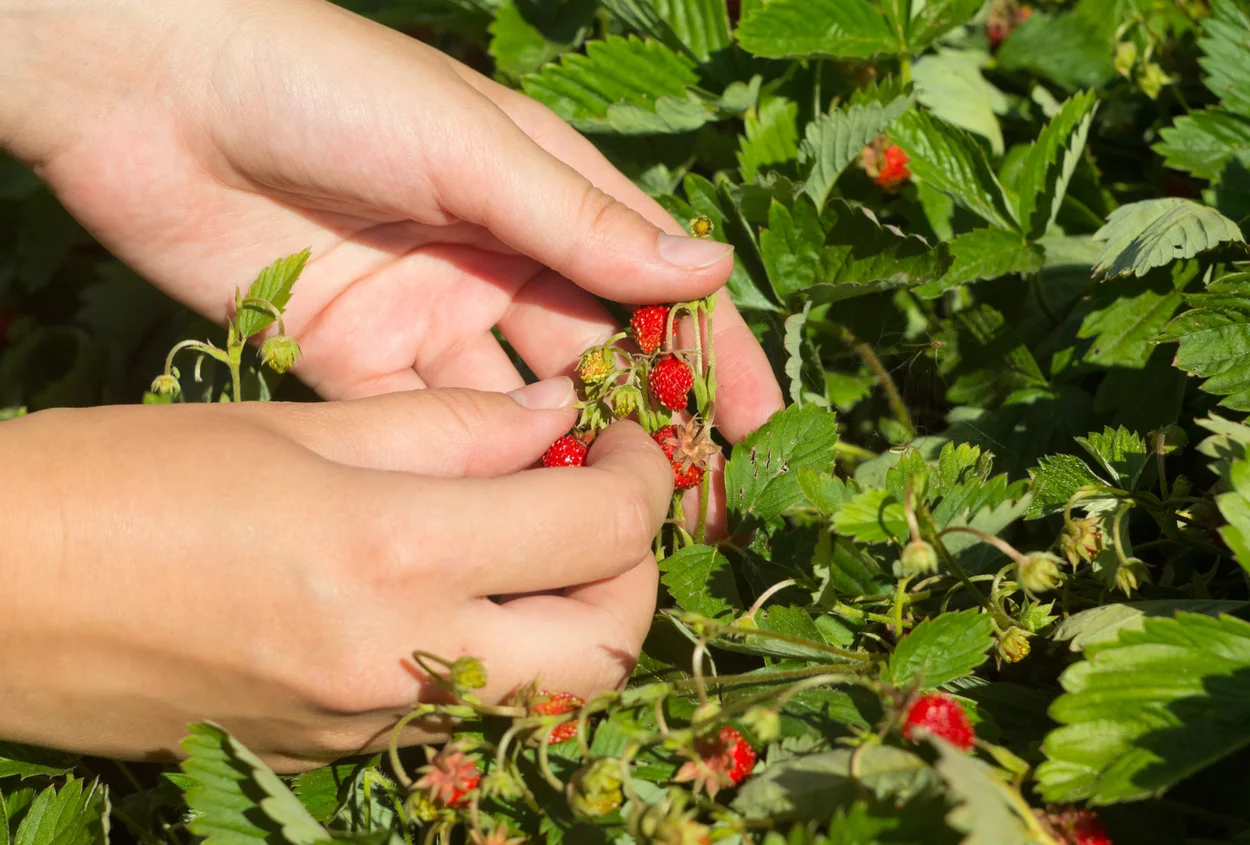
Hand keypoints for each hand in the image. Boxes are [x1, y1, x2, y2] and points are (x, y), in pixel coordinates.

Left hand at [0, 0, 783, 444]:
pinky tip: (511, 503)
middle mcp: (494, 262)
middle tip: (696, 506)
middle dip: (644, 428)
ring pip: (516, 407)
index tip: (761, 428)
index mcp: (540, 196)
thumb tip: (709, 275)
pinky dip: (466, 464)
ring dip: (561, 459)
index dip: (709, 354)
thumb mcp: (476, 147)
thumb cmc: (335, 87)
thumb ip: (585, 223)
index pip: (648, 284)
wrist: (155, 91)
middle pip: (592, 358)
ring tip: (615, 524)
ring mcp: (425, 315)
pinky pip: (423, 428)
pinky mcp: (349, 360)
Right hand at [0, 381, 672, 769]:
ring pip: (537, 692)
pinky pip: (451, 707)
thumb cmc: (123, 479)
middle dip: (634, 577)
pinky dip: (485, 647)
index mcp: (393, 553)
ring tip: (531, 540)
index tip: (628, 444)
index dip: (644, 482)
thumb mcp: (291, 423)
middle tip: (603, 507)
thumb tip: (559, 421)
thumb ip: (448, 427)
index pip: (600, 534)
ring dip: (569, 618)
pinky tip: (441, 583)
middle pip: (603, 652)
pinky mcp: (331, 751)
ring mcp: (364, 724)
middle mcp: (396, 661)